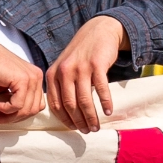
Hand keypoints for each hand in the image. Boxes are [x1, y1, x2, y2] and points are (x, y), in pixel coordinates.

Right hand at [0, 32, 44, 123]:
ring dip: (10, 116)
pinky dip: (6, 109)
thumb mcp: (8, 87)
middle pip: (34, 109)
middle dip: (16, 118)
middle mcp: (36, 76)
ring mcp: (31, 77)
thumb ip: (16, 97)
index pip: (37, 104)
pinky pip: (18, 104)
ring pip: (26, 109)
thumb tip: (17, 114)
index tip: (7, 117)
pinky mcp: (22, 80)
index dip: (22, 114)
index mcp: (35, 77)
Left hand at [46, 14, 125, 133]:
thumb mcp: (65, 67)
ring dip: (91, 116)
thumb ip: (61, 86)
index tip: (75, 129)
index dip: (66, 120)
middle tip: (88, 131)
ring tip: (97, 126)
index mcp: (53, 74)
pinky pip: (101, 89)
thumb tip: (66, 114)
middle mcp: (64, 71)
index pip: (56, 104)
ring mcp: (80, 67)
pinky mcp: (97, 64)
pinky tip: (108, 111)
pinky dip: (105, 102)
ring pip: (84, 100)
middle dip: (79, 121)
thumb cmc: (81, 54)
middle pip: (70, 105)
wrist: (98, 31)